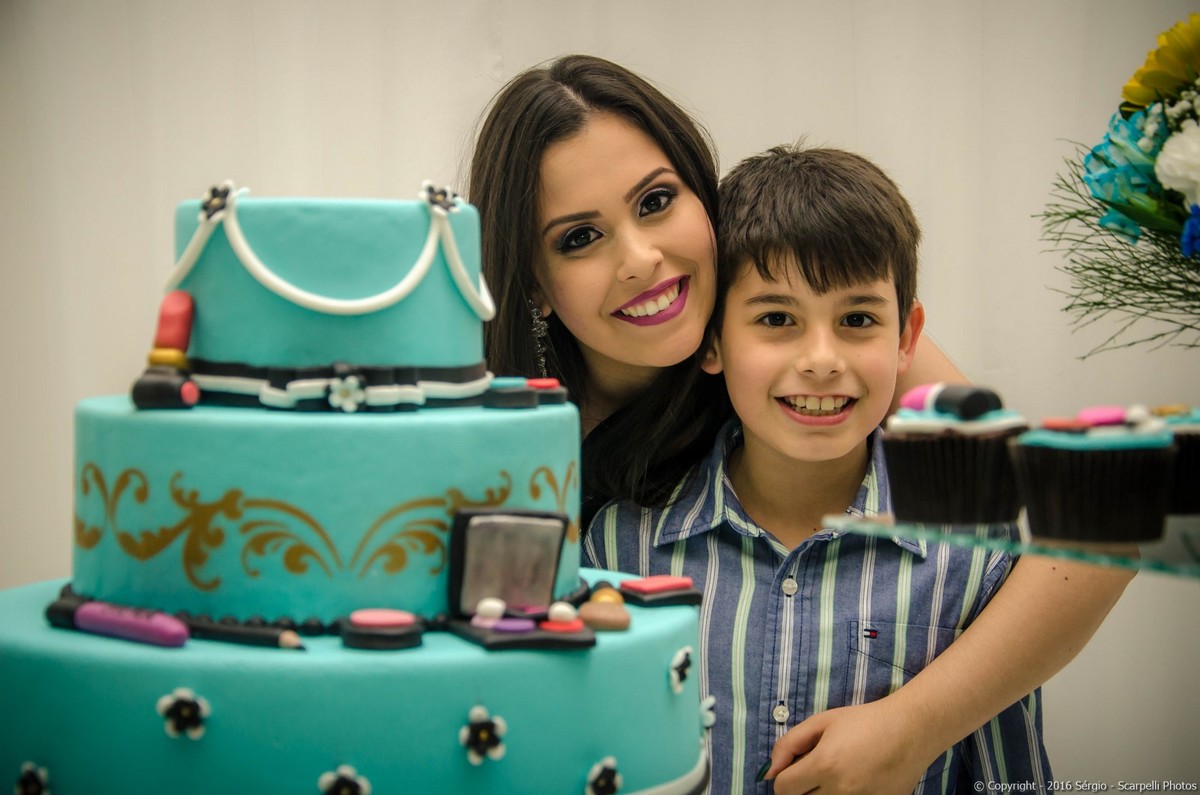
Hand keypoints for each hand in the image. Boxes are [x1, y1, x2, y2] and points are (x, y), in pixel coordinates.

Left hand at [763, 699, 935, 794]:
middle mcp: (840, 790)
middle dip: (801, 788)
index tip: (794, 770)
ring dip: (821, 794)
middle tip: (816, 772)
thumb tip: (768, 773)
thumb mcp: (822, 721)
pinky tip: (854, 782)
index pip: (783, 789)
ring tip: (835, 776)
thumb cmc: (864, 722)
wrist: (909, 731)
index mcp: (824, 765)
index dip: (783, 778)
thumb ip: (789, 745)